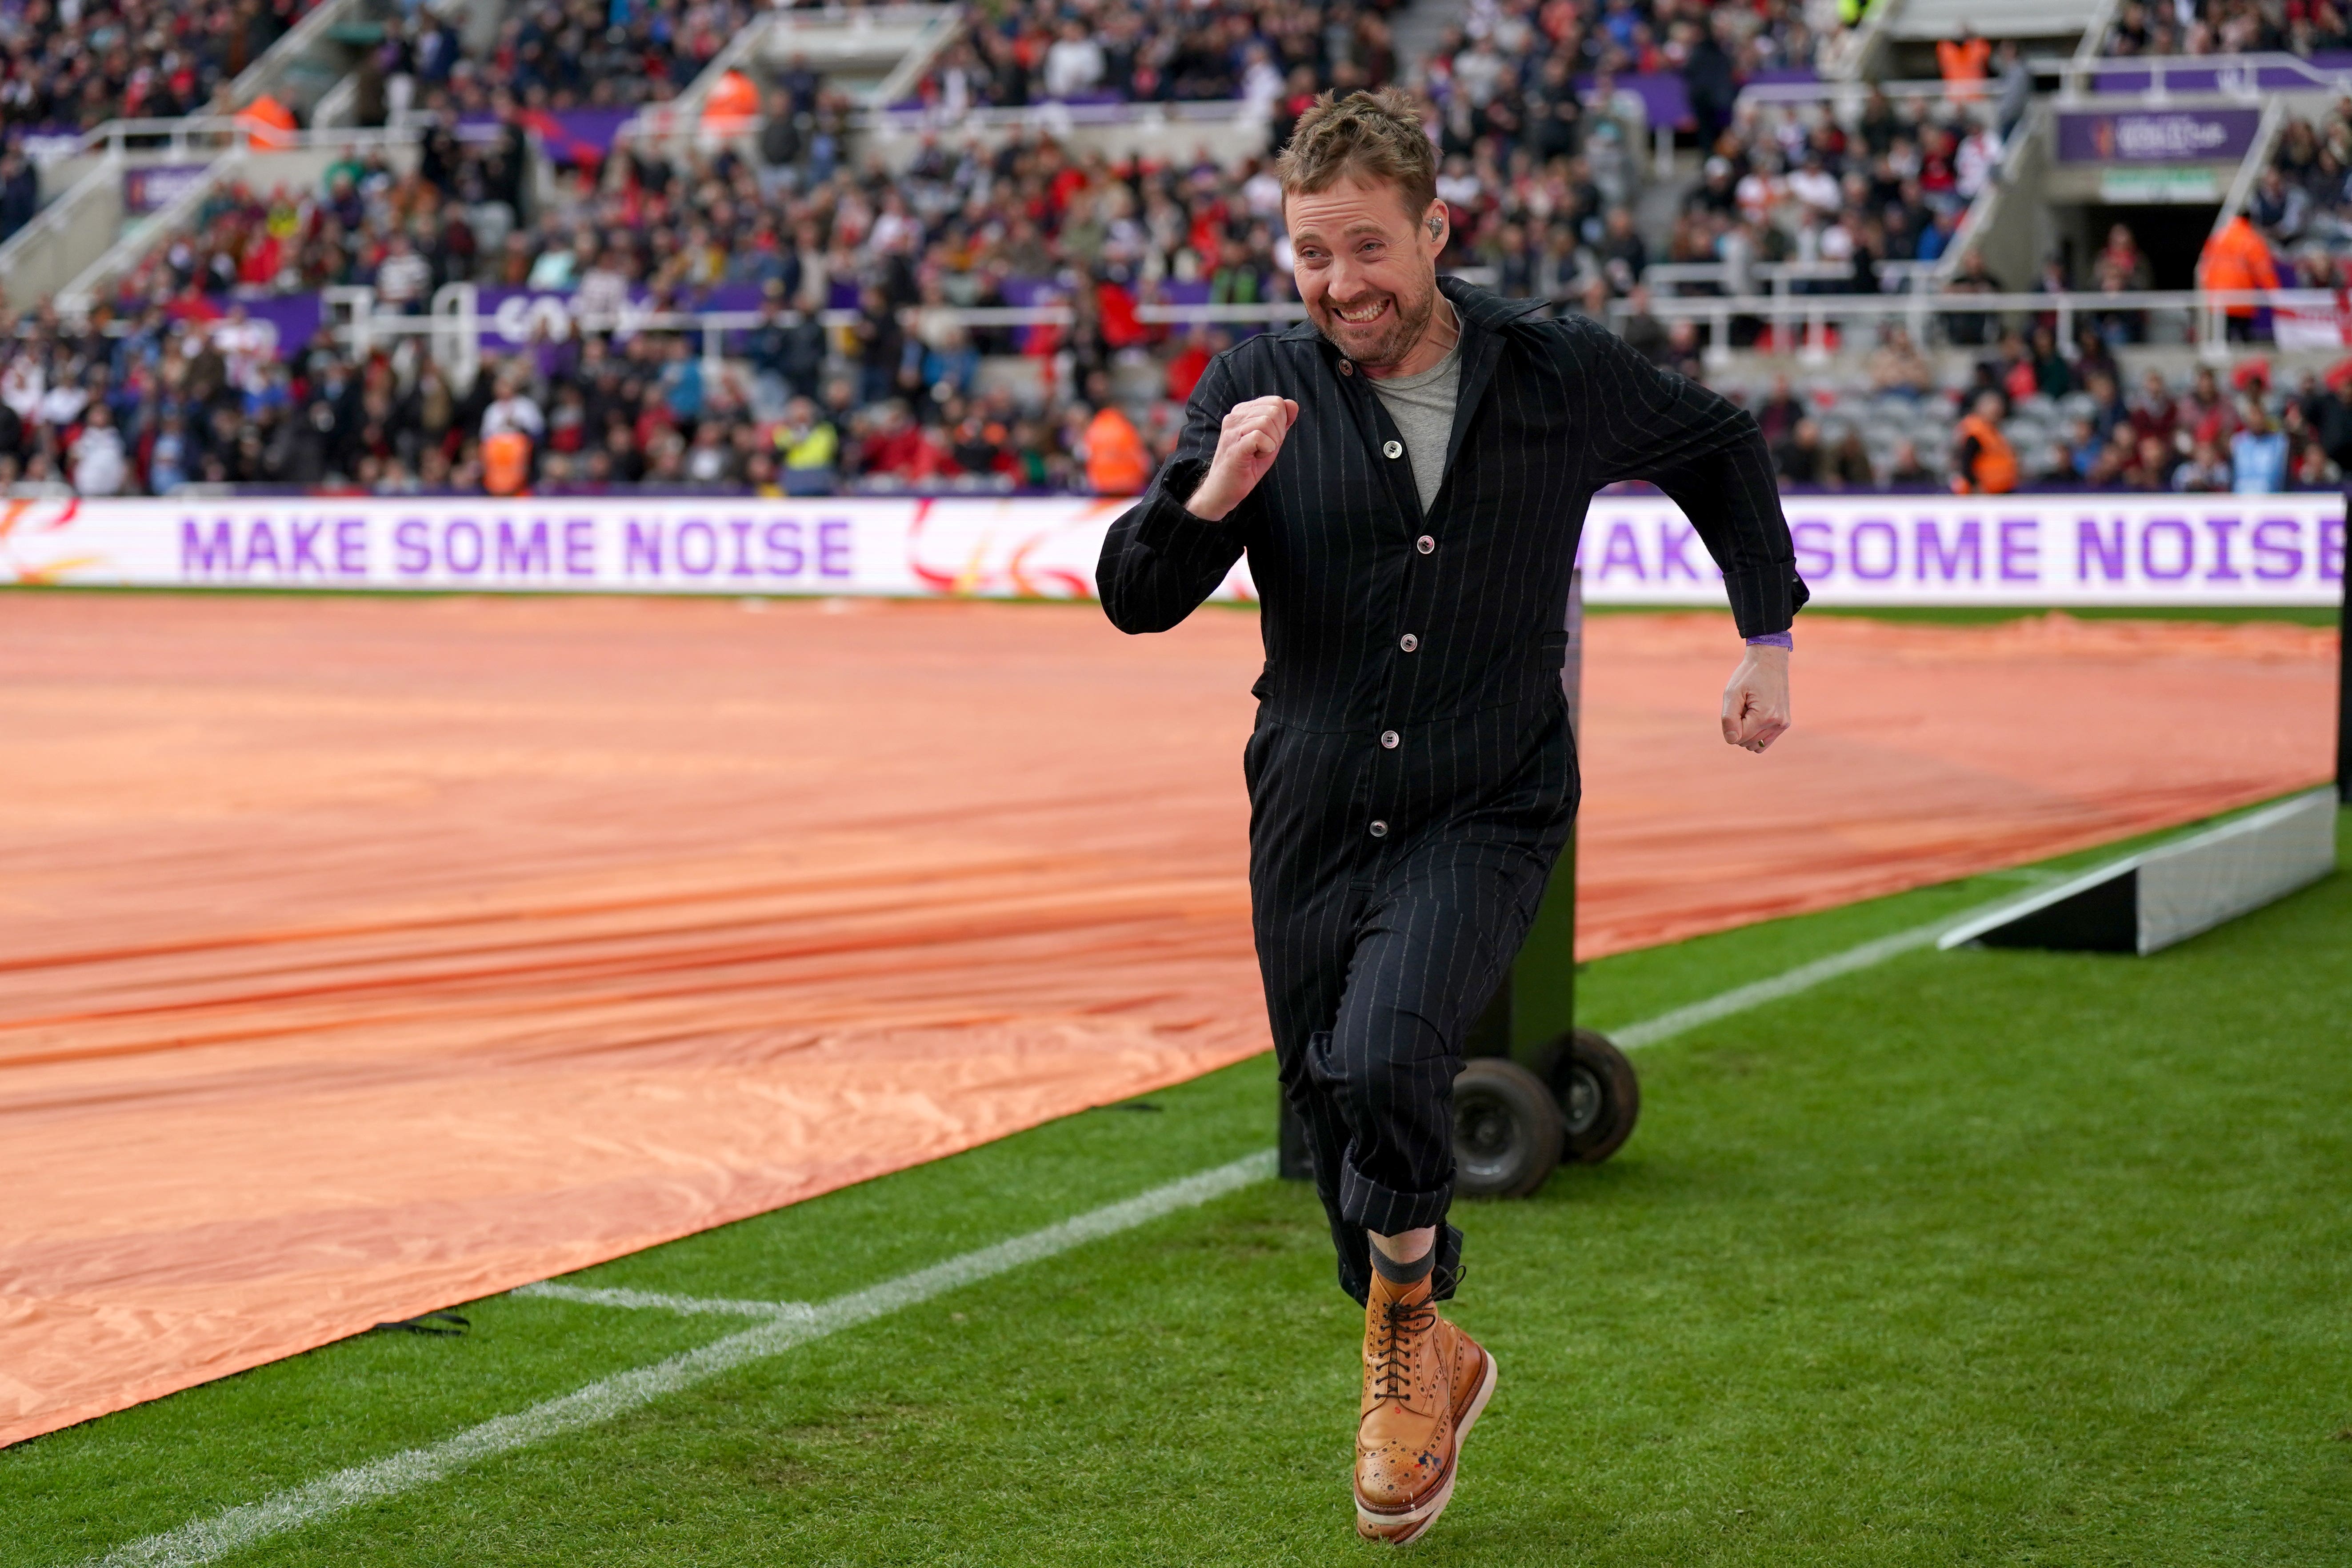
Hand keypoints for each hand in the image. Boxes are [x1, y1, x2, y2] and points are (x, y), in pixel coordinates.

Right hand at [1186, 396, 1297, 521]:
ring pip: (1267, 422)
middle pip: (1274, 410)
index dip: (1281, 422)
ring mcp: (1232, 431)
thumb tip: (1292, 404)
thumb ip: (1282, 421)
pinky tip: (1256, 457)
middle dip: (1278, 432)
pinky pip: (1259, 437)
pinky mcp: (1234, 446)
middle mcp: (1235, 416)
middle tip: (1265, 448)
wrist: (1224, 490)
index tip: (1269, 439)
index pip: (1275, 402)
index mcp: (1243, 411)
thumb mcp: (1270, 439)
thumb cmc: (1247, 465)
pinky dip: (1266, 449)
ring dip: (1272, 443)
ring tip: (1258, 453)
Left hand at [1720, 643, 1790, 752]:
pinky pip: (1765, 741)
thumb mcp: (1732, 693)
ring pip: (1755, 744)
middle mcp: (1777, 723)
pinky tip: (1756, 718)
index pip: (1738, 738)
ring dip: (1748, 731)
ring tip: (1751, 710)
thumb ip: (1729, 719)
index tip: (1737, 706)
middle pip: (1746, 742)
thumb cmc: (1748, 676)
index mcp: (1765, 716)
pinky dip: (1756, 734)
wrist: (1770, 661)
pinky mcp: (1784, 723)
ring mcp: (1782, 725)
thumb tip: (1732, 740)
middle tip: (1744, 706)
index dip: (1731, 724)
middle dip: (1739, 727)